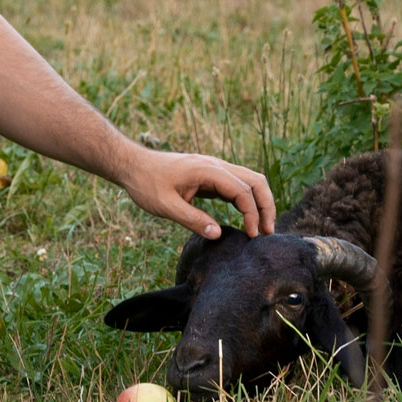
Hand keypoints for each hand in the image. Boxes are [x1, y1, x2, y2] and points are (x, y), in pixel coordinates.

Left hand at [115, 150, 275, 239]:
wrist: (133, 165)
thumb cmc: (146, 184)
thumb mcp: (166, 206)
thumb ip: (192, 220)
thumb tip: (218, 234)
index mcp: (207, 170)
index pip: (242, 190)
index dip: (252, 213)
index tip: (252, 236)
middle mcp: (216, 165)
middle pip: (254, 181)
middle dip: (266, 206)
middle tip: (268, 233)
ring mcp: (214, 169)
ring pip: (249, 181)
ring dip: (259, 202)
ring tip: (261, 229)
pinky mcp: (210, 176)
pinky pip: (236, 185)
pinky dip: (246, 201)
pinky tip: (245, 219)